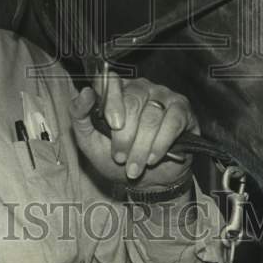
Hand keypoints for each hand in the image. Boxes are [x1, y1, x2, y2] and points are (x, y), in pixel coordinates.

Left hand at [69, 68, 198, 185]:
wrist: (146, 181)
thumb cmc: (117, 158)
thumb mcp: (89, 140)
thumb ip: (80, 115)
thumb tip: (85, 92)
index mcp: (116, 90)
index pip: (111, 81)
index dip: (112, 101)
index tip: (112, 124)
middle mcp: (140, 87)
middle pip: (133, 100)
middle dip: (125, 135)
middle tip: (120, 157)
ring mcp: (163, 95)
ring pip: (152, 114)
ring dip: (141, 146)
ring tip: (135, 166)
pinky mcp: (182, 110)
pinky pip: (172, 122)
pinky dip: (161, 143)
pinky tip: (153, 158)